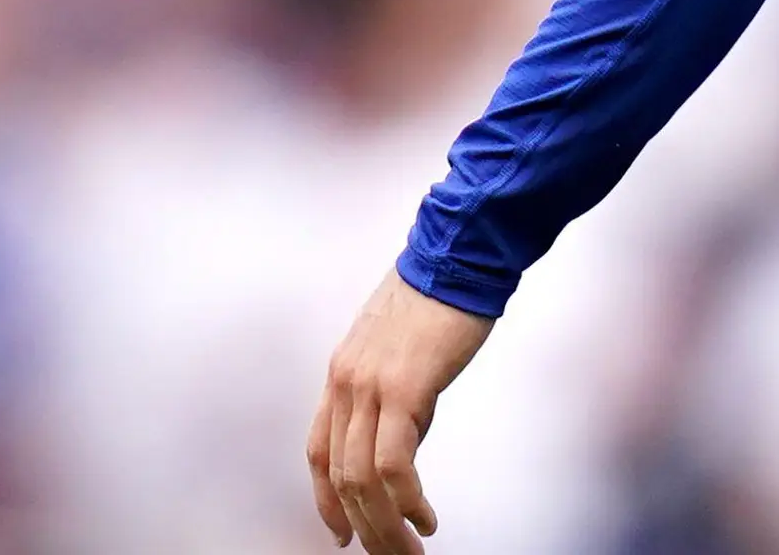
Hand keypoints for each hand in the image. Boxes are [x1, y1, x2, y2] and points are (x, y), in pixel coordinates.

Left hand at [308, 271, 493, 552]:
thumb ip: (395, 397)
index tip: (344, 536)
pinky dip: (406, 499)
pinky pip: (393, 461)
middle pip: (340, 476)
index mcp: (341, 374)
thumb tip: (405, 442)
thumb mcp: (401, 354)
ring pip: (362, 478)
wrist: (459, 253)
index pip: (318, 451)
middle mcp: (345, 382)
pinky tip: (425, 516)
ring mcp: (370, 384)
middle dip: (365, 527)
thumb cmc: (440, 300)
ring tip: (412, 549)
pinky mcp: (403, 386)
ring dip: (386, 525)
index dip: (326, 501)